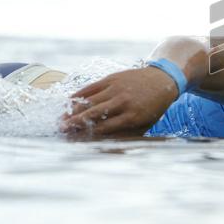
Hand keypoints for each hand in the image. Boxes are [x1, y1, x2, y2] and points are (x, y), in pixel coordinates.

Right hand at [59, 66, 180, 137]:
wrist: (163, 80)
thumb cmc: (153, 107)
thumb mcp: (145, 124)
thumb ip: (126, 134)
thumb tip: (105, 145)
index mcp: (132, 116)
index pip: (104, 127)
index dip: (88, 133)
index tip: (75, 139)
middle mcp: (123, 102)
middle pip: (94, 113)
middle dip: (76, 122)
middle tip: (61, 129)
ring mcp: (117, 88)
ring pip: (90, 99)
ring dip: (73, 109)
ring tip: (61, 118)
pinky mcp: (112, 78)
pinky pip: (91, 87)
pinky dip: (79, 95)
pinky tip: (68, 102)